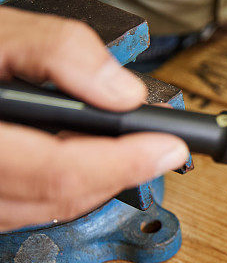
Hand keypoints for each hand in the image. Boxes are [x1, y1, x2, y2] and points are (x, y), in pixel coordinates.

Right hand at [0, 8, 188, 230]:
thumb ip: (58, 51)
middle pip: (59, 199)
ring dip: (92, 182)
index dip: (125, 162)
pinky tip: (74, 157)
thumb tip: (122, 92)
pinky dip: (58, 188)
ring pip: (43, 211)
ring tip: (122, 147)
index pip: (60, 172)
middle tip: (159, 146)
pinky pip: (20, 210)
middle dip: (119, 172)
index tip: (170, 147)